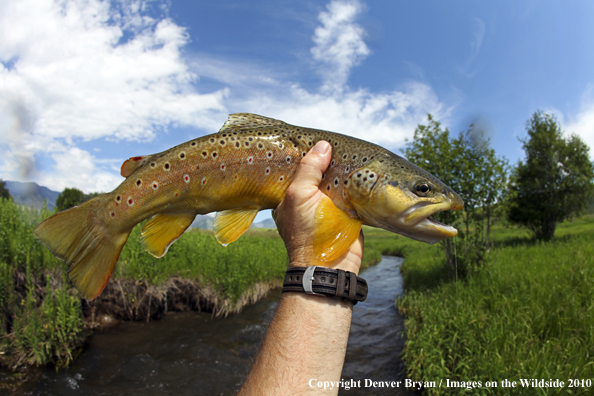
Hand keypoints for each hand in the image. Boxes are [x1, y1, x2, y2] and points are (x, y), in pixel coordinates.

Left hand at [274, 141, 363, 274]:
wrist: (329, 266)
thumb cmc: (307, 232)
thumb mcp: (299, 195)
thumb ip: (309, 169)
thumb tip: (323, 146)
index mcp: (293, 194)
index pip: (301, 167)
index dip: (310, 154)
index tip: (322, 139)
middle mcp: (312, 199)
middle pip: (323, 173)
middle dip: (332, 161)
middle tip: (343, 145)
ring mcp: (331, 206)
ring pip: (340, 181)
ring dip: (348, 172)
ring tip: (356, 155)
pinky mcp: (351, 213)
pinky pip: (356, 194)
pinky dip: (361, 185)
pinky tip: (366, 170)